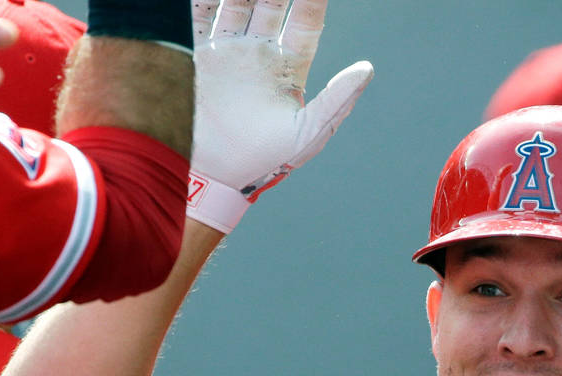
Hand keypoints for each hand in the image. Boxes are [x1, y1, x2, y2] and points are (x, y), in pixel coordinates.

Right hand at [187, 0, 372, 232]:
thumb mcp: (308, 132)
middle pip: (270, 3)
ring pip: (236, 1)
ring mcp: (226, 49)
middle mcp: (257, 53)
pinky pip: (197, 14)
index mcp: (287, 68)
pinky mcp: (194, 53)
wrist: (211, 173)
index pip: (305, 22)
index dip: (313, 0)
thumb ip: (337, 100)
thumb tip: (367, 70)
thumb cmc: (263, 160)